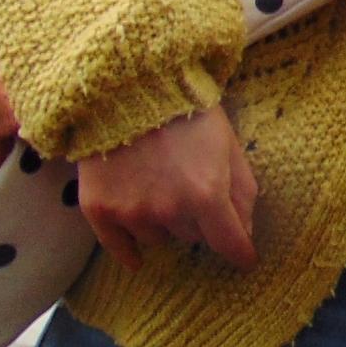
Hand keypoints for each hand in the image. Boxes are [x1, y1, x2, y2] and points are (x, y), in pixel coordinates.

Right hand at [75, 106, 257, 271]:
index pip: (230, 244)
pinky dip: (130, 251)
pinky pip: (119, 247)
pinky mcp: (98, 209)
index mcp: (207, 194)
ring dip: (165, 222)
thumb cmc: (187, 112)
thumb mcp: (229, 146)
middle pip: (195, 238)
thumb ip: (243, 193)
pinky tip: (137, 258)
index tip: (246, 259)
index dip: (242, 253)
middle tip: (191, 188)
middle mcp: (168, 210)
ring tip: (159, 186)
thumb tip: (246, 234)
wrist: (126, 87)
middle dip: (199, 220)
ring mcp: (130, 212)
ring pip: (160, 238)